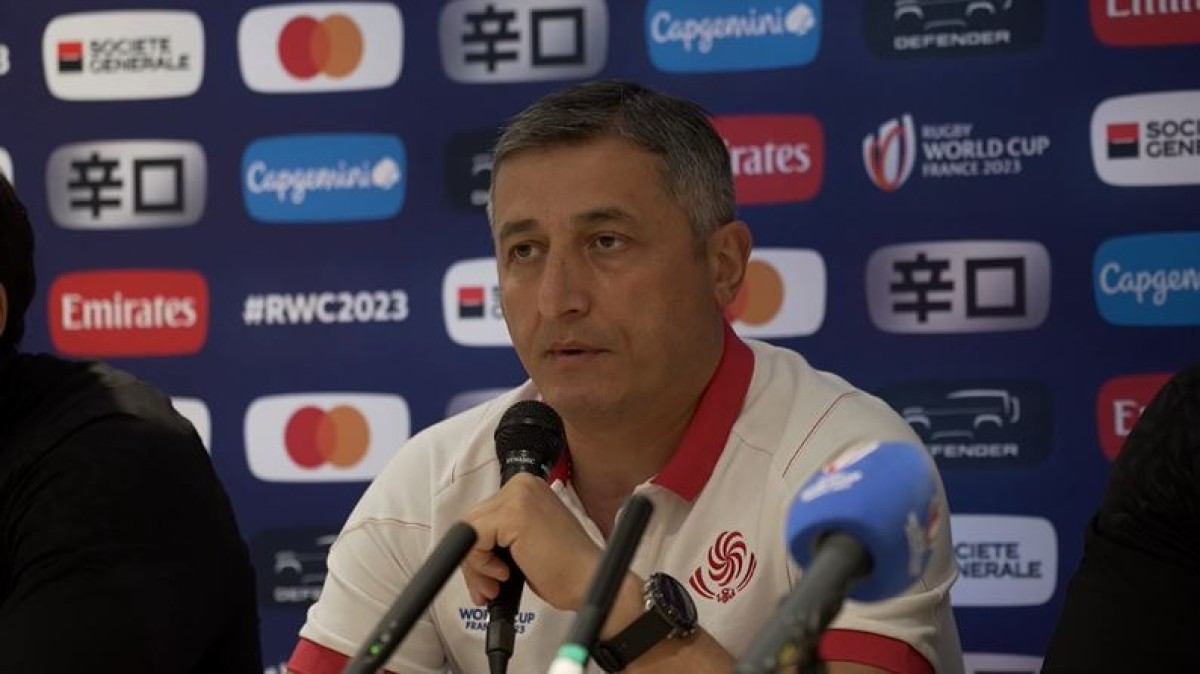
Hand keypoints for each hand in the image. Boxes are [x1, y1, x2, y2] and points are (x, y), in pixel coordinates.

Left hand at [459, 473, 600, 610]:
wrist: (589, 581)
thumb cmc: (565, 568)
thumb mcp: (525, 542)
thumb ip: (499, 535)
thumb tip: (467, 546)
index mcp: (526, 488)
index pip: (482, 515)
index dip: (479, 550)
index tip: (487, 575)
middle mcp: (522, 485)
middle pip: (472, 521)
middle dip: (474, 561)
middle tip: (487, 588)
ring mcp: (517, 496)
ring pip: (469, 530)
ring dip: (476, 567)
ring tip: (494, 587)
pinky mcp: (512, 514)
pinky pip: (473, 538)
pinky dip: (480, 563)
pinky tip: (504, 575)